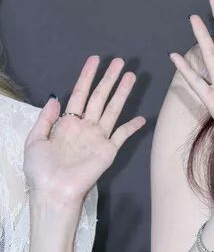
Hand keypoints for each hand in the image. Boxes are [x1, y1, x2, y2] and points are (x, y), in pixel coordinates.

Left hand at [24, 56, 145, 207]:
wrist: (53, 191)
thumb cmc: (41, 169)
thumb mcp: (35, 139)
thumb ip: (45, 118)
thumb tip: (55, 96)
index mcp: (67, 122)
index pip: (80, 93)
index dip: (87, 76)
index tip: (96, 59)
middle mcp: (85, 126)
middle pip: (99, 97)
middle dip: (109, 78)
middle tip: (121, 61)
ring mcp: (98, 138)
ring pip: (112, 109)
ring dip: (122, 93)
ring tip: (131, 76)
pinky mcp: (108, 151)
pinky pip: (122, 135)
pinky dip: (132, 127)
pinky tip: (141, 118)